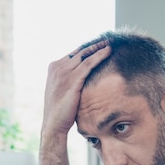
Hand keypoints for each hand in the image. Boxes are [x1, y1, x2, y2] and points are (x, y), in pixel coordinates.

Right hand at [40, 41, 110, 164]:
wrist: (54, 125)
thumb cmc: (60, 112)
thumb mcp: (62, 92)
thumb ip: (69, 82)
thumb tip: (81, 81)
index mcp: (53, 68)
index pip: (73, 53)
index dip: (86, 49)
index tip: (98, 44)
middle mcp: (57, 67)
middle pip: (79, 51)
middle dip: (94, 45)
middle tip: (106, 39)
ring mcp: (64, 72)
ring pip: (85, 55)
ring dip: (99, 47)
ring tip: (110, 42)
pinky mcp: (73, 80)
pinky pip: (89, 64)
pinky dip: (99, 56)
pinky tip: (108, 51)